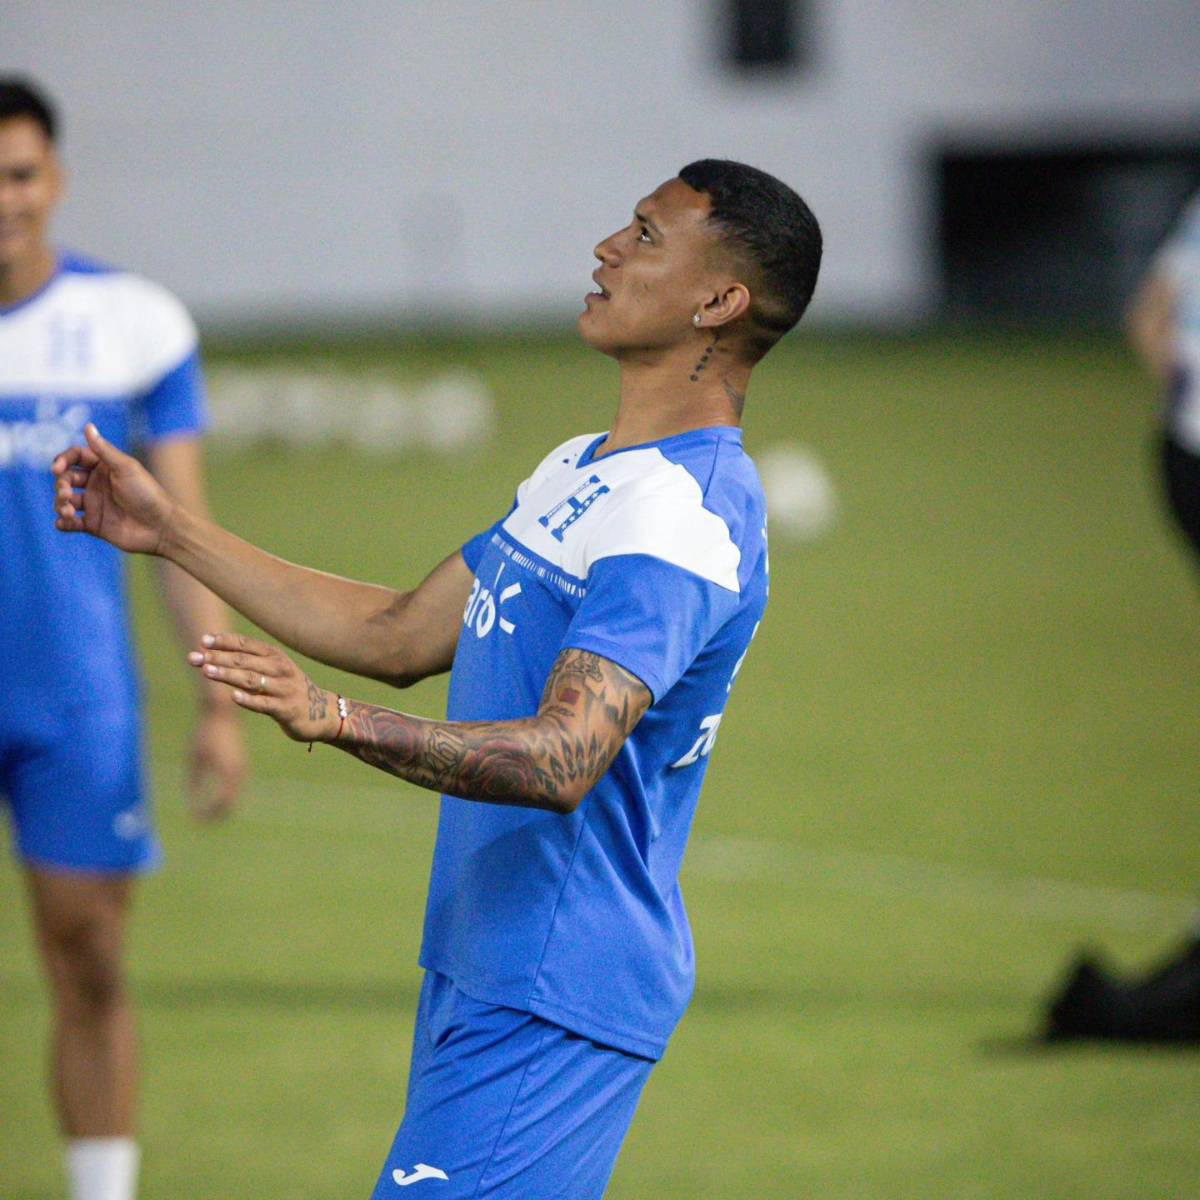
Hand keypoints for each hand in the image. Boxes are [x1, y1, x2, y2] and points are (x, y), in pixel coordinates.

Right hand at [53, 423, 176, 553]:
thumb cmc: (147, 494)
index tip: (57, 468)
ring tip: (68, 511)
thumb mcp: (126, 468)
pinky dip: (62, 523)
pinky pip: (69, 523)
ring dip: (60, 504)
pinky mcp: (93, 525)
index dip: (63, 460)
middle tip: (66, 494)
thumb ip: (104, 450)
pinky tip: (64, 522)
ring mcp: (94, 505)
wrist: (161, 527)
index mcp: (104, 467)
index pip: (75, 457)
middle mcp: (97, 484)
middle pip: (66, 479)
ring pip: (64, 501)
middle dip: (61, 485)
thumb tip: (88, 426)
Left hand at [187, 633, 339, 743]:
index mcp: (275, 656)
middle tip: (195, 657)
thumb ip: (245, 665)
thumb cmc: (288, 689)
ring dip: (228, 674)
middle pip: (244, 661)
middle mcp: (280, 668)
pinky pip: (265, 704)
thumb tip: (209, 656)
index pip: (245, 644)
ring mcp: (284, 688)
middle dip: (218, 658)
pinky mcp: (286, 709)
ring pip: (252, 679)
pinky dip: (249, 700)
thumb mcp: (272, 671)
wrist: (322, 713)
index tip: (203, 641)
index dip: (224, 641)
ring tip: (207, 671)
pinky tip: (233, 696)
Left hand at [188, 705, 247, 820]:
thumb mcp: (194, 760)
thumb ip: (193, 784)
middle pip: (230, 802)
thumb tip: (191, 805)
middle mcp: (238, 772)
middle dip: (216, 814)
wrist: (221, 714)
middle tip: (202, 823)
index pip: (220, 802)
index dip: (209, 814)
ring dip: (222, 806)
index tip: (196, 822)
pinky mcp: (240, 764)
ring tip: (208, 814)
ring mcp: (241, 768)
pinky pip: (235, 787)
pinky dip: (226, 796)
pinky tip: (215, 798)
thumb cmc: (204, 735)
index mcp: (227, 772)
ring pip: (234, 795)